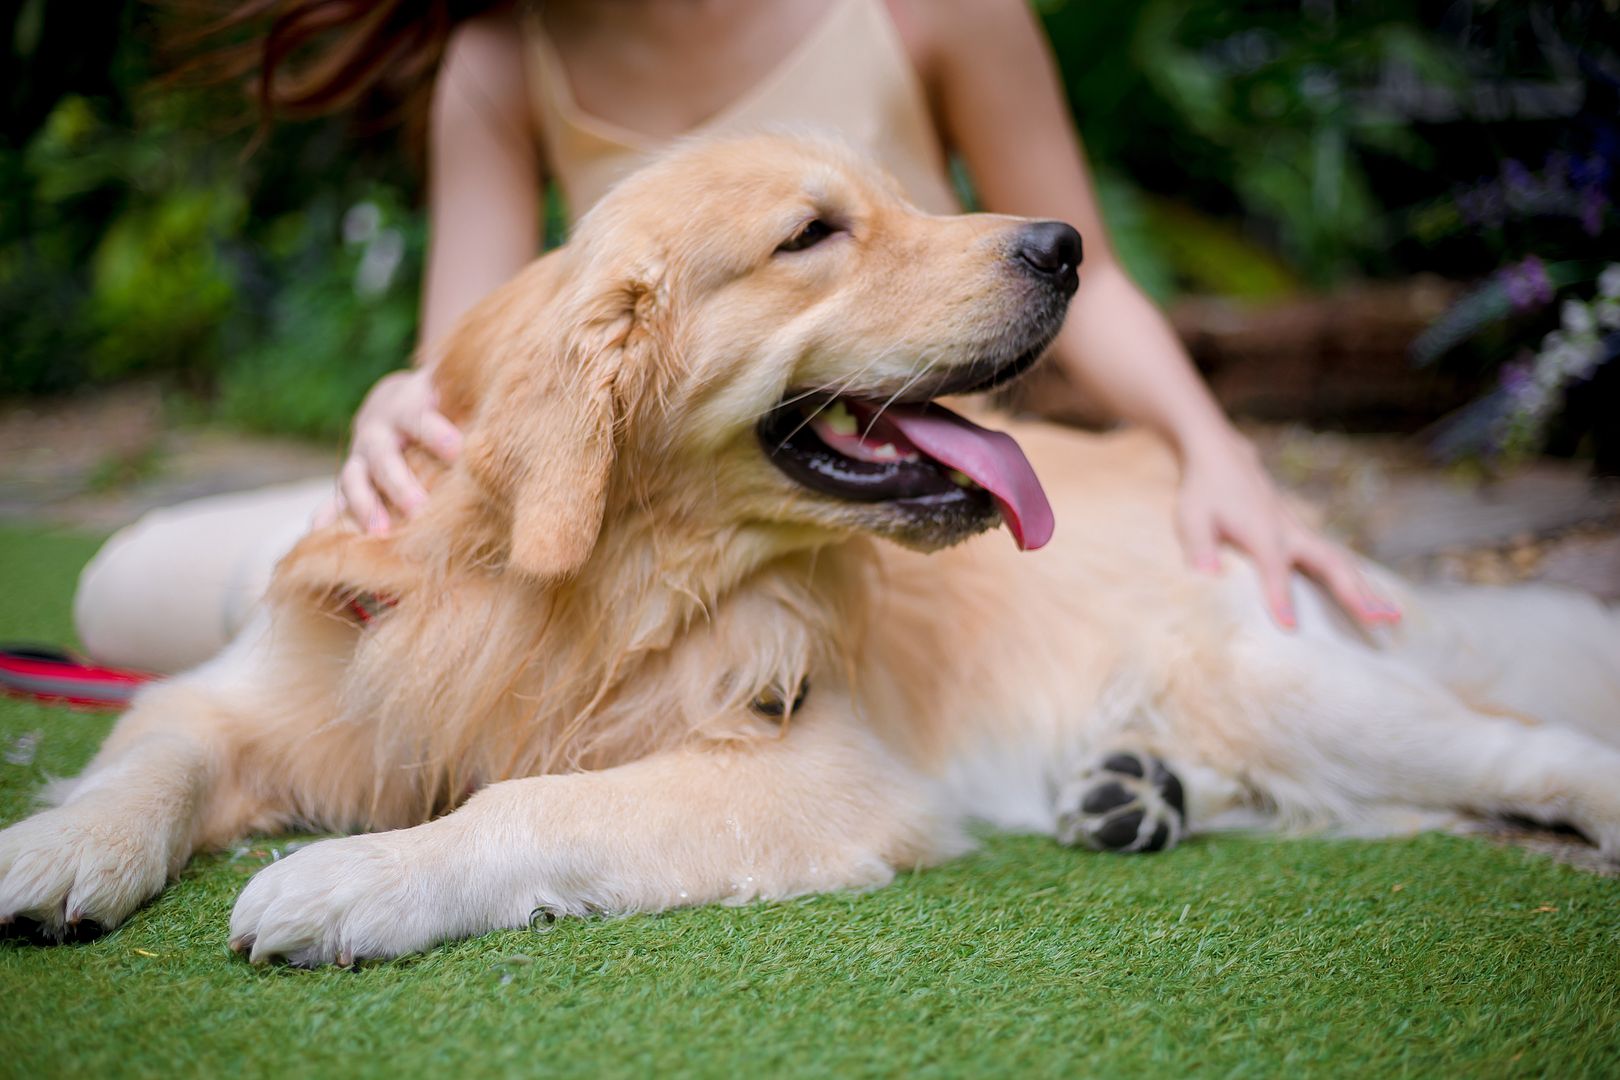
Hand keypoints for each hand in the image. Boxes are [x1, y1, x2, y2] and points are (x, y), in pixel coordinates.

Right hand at [335, 368, 462, 534]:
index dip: (436, 433)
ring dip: (365, 507)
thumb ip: (473, 405)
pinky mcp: (351, 478)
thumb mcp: (452, 392)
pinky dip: (325, 520)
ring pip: (354, 480)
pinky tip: (320, 540)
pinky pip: (333, 500)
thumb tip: (514, 421)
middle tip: (419, 509)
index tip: (457, 449)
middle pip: (384, 457)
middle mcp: (378, 431)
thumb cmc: (441, 401)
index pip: (420, 419)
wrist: (394, 399)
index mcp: (407, 407)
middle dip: (400, 484)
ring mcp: (360, 456)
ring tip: (380, 535)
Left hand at [1174, 429, 1399, 629]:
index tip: (1291, 628)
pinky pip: (1335, 560)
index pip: (1274, 568)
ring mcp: (1300, 532)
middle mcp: (1289, 532)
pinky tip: (1374, 602)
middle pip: (1329, 563)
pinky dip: (1356, 581)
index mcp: (1261, 531)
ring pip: (1340, 562)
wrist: (1225, 457)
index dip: (1280, 596)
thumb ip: (1198, 547)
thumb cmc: (1205, 491)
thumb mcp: (1191, 516)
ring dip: (1367, 589)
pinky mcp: (1303, 536)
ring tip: (1392, 618)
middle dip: (1354, 593)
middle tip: (1379, 621)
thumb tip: (1206, 578)